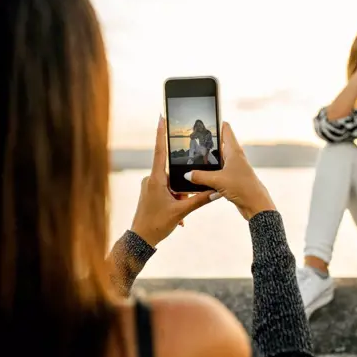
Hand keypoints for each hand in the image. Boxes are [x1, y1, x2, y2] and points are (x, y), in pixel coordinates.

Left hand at [130, 115, 216, 246]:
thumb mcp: (181, 212)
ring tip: (179, 214)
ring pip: (171, 185)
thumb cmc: (156, 224)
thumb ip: (200, 200)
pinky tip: (177, 217)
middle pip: (172, 174)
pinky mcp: (149, 193)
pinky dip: (175, 202)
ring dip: (179, 197)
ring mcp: (149, 186)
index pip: (160, 151)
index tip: (161, 117)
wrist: (140, 239)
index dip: (162, 133)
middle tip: (183, 202)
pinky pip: (167, 193)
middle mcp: (150, 179)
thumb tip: (216, 192)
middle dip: (182, 187)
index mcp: (156, 179)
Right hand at [185, 122, 274, 220]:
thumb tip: (187, 174)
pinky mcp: (232, 178)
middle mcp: (234, 156)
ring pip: (217, 158)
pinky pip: (218, 171)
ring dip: (207, 159)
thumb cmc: (242, 188)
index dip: (215, 122)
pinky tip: (199, 176)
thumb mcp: (217, 181)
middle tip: (191, 140)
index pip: (225, 129)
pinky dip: (210, 172)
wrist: (255, 204)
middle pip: (218, 143)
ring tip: (191, 158)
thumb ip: (200, 176)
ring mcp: (233, 167)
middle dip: (206, 142)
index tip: (202, 120)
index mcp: (233, 150)